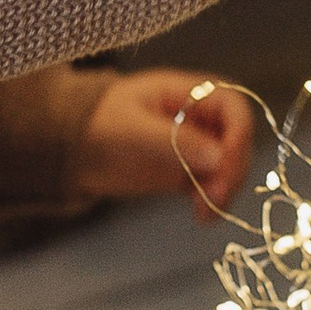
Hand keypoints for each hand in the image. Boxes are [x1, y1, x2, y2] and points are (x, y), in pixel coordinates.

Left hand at [72, 66, 255, 218]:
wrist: (72, 149)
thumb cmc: (98, 124)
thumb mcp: (133, 129)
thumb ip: (176, 141)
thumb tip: (220, 158)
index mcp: (190, 93)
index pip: (233, 108)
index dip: (238, 136)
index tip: (225, 166)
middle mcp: (200, 117)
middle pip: (237, 141)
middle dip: (233, 170)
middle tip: (216, 196)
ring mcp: (196, 146)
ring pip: (230, 167)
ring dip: (226, 190)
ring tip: (205, 213)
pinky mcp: (189, 171)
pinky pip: (214, 185)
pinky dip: (214, 202)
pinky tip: (203, 217)